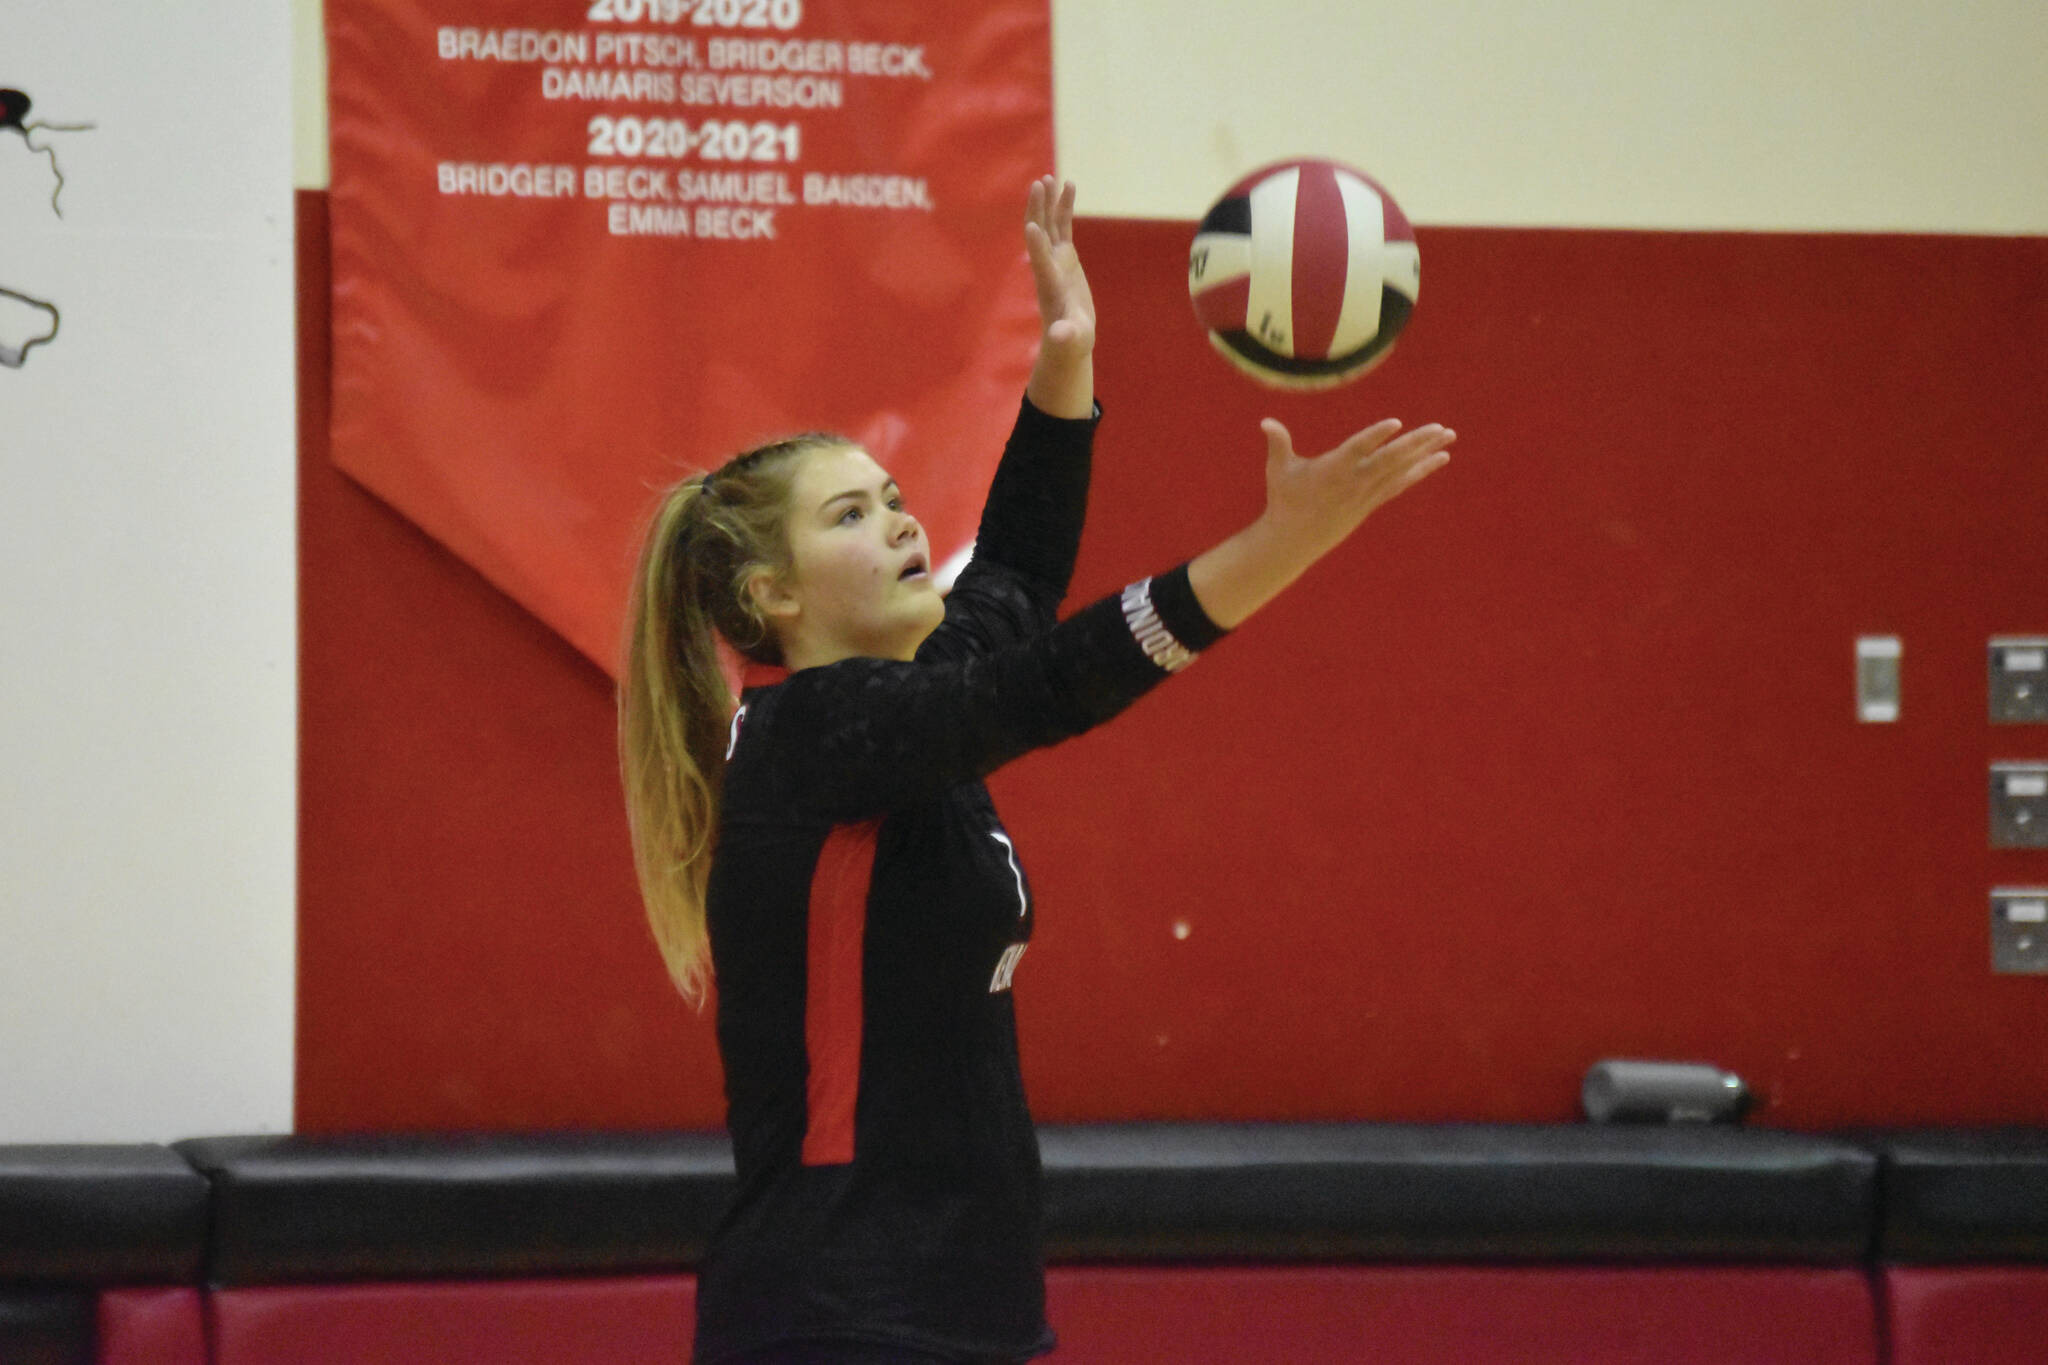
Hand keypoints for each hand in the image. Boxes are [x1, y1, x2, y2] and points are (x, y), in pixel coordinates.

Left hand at [1023, 175, 1094, 358]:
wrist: (1067, 339)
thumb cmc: (1070, 342)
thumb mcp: (1071, 341)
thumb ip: (1066, 336)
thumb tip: (1061, 337)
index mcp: (1050, 285)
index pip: (1041, 263)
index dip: (1036, 245)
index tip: (1031, 225)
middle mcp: (1049, 267)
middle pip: (1041, 233)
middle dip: (1039, 210)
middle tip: (1038, 184)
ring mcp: (1056, 259)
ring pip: (1050, 224)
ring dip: (1049, 202)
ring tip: (1050, 178)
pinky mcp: (1065, 256)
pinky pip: (1063, 225)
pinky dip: (1064, 206)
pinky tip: (1069, 185)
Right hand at [1186, 417, 1456, 629]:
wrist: (1295, 539)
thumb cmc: (1284, 500)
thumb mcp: (1278, 470)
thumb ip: (1278, 443)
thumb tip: (1266, 422)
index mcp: (1332, 469)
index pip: (1357, 450)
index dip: (1375, 437)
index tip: (1395, 424)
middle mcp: (1354, 481)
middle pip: (1390, 460)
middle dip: (1416, 443)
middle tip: (1440, 428)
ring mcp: (1366, 493)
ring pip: (1401, 470)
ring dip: (1426, 452)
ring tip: (1449, 436)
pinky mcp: (1373, 501)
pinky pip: (1402, 483)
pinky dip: (1421, 470)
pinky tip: (1440, 458)